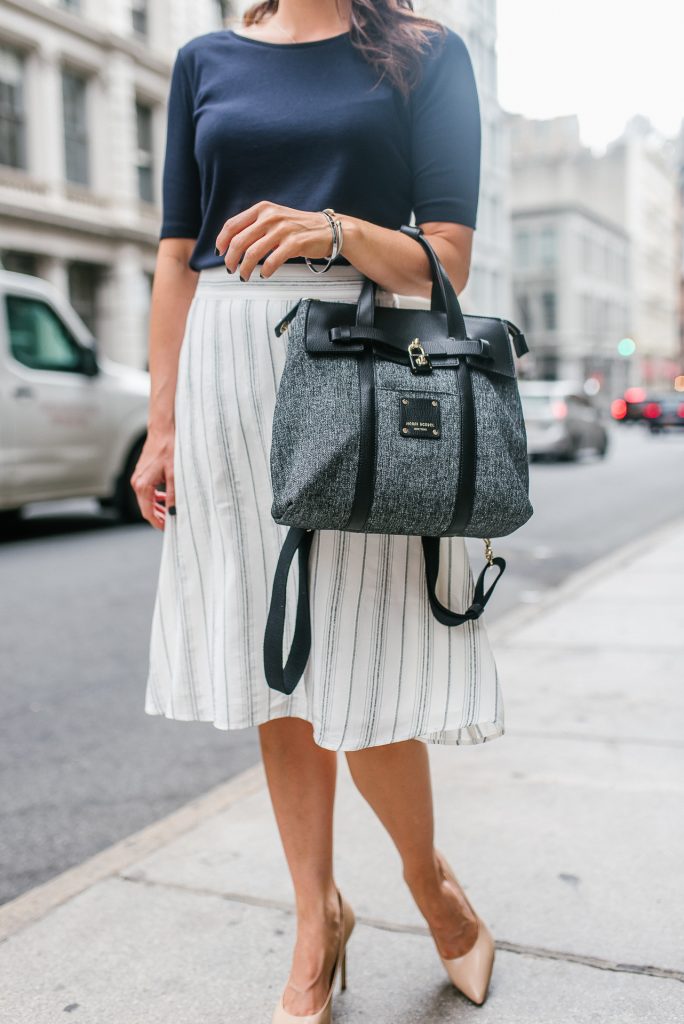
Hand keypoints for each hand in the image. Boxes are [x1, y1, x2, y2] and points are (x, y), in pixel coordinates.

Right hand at [130, 426, 175, 530]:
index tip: (167, 528)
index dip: (157, 522)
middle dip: (158, 516)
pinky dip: (155, 497)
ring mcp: (138, 477)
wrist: (162, 430)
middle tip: (171, 523)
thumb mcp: (174, 475)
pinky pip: (147, 491)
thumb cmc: (168, 449)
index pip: (147, 512)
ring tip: (169, 513)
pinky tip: (165, 497)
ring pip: (146, 499)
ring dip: (157, 507)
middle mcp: (137, 482)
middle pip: (145, 507)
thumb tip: (173, 512)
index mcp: (143, 485)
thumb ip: (173, 495)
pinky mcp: (142, 473)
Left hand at [215, 201, 334, 279]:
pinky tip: (265, 275)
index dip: (222, 241)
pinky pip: (272, 261)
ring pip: (252, 253)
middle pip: (239, 241)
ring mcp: (282, 229)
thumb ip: (256, 226)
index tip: (220, 253)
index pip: (232, 225)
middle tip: (231, 270)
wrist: (329, 229)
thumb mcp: (275, 219)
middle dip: (231, 259)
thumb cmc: (299, 227)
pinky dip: (265, 271)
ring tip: (244, 276)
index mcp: (262, 209)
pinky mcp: (294, 243)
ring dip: (245, 268)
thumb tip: (234, 244)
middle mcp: (270, 216)